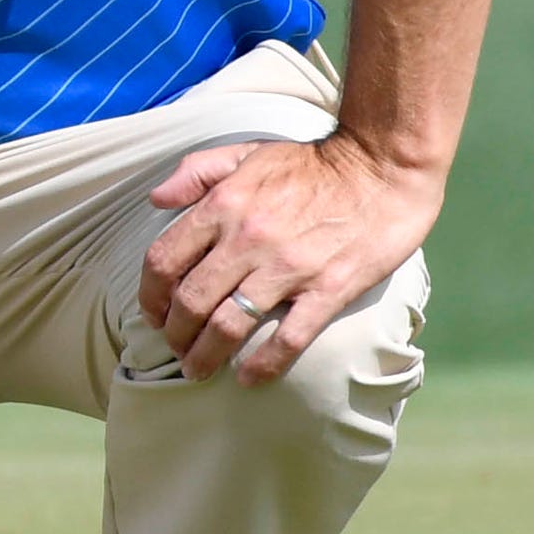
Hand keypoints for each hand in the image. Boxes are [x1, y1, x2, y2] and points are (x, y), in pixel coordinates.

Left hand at [139, 135, 441, 385]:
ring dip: (206, 355)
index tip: (154, 314)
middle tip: (176, 349)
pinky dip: (263, 365)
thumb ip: (197, 172)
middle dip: (175, 334)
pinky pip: (288, 338)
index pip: (164, 260)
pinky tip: (248, 379)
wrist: (383, 165)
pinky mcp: (328, 288)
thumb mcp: (246, 153)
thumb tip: (155, 199)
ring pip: (228, 325)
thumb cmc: (313, 163)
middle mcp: (247, 238)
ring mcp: (288, 266)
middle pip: (190, 301)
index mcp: (224, 205)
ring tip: (198, 370)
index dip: (150, 296)